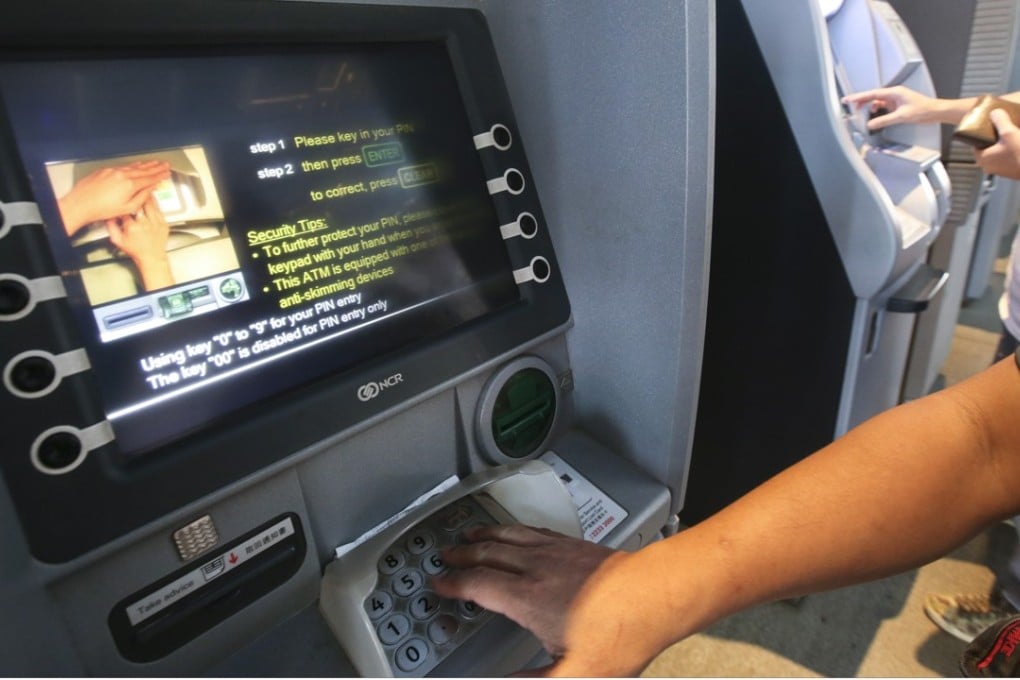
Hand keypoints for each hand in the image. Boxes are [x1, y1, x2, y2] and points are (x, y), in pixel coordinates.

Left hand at [57, 160, 170, 235]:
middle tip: (164, 165)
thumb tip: (150, 190)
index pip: (150, 178)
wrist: (81, 204)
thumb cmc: (101, 209)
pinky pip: (123, 166)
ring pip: (133, 166)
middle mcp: (121, 175)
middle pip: (143, 170)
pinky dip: (132, 165)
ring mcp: (112, 171)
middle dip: (156, 167)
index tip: (166, 173)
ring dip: (145, 164)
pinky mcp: (105, 170)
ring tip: (153, 163)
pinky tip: (136, 165)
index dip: (160, 175)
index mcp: (129, 184)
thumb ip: (142, 197)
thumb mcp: (127, 208)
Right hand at [106, 195, 173, 290]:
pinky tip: (151, 200)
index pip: (124, 211)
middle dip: (134, 197)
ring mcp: (155, 223)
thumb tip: (108, 217)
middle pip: (138, 204)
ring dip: (145, 196)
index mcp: (132, 227)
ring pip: (150, 204)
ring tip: (142, 191)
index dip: (122, 206)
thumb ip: (111, 228)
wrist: (152, 258)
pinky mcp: (163, 224)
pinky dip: (155, 203)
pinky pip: (159, 209)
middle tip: (132, 192)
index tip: (120, 205)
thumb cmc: (136, 251)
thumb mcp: (118, 241)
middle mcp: (144, 224)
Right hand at [432, 524, 658, 675]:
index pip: (478, 585)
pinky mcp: (573, 545)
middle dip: (461, 555)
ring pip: (508, 535)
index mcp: (528, 599)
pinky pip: (532, 530)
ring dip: (483, 535)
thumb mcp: (574, 675)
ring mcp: (556, 552)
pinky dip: (513, 528)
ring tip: (468, 535)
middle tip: (444, 555)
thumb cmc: (621, 634)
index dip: (453, 584)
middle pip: (487, 553)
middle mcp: (537, 569)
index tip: (439, 584)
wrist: (656, 595)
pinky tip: (514, 530)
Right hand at [842, 86, 940, 129]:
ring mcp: (895, 99)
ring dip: (868, 107)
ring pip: (876, 102)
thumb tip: (870, 124)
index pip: (872, 94)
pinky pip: (882, 107)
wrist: (935, 112)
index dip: (858, 97)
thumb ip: (884, 120)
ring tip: (859, 113)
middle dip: (860, 101)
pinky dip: (876, 111)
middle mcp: (893, 94)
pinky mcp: (897, 105)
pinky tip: (873, 117)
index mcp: (894, 92)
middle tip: (849, 105)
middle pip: (872, 96)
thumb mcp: (901, 117)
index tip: (848, 99)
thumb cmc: (923, 110)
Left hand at [974, 109, 1019, 179]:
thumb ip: (1000, 121)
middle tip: (1002, 126)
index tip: (990, 123)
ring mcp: (1000, 170)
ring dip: (1004, 142)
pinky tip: (1018, 142)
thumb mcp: (1009, 133)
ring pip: (998, 152)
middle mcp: (988, 166)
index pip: (976, 142)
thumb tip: (994, 112)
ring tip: (1012, 132)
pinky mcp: (1010, 171)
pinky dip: (1011, 149)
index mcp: (982, 158)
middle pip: (988, 146)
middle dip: (995, 135)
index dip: (983, 131)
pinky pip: (1007, 157)